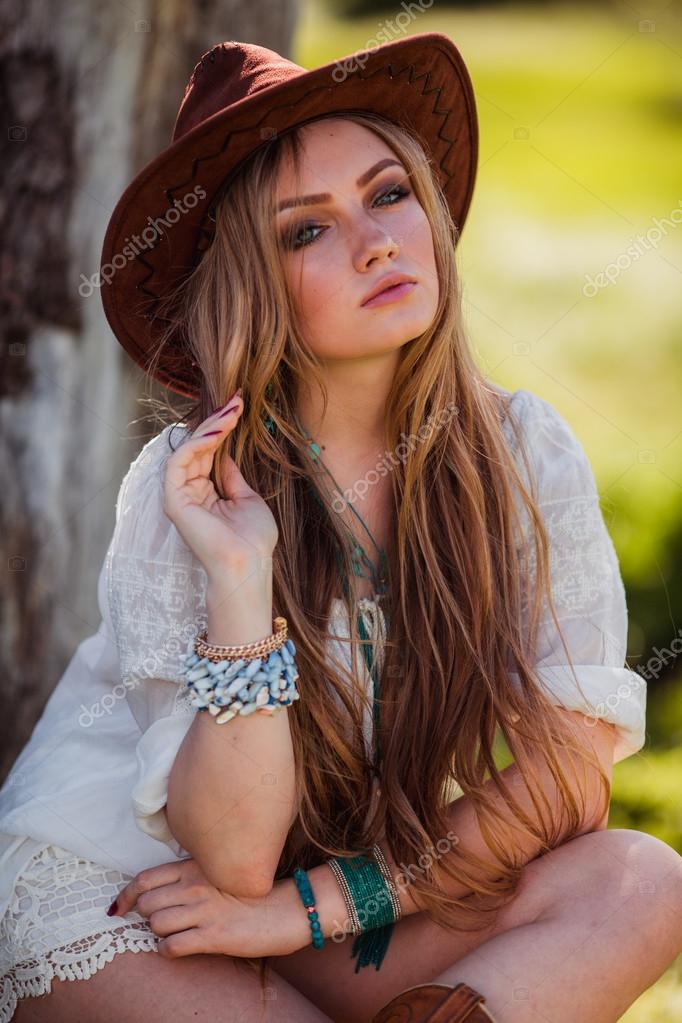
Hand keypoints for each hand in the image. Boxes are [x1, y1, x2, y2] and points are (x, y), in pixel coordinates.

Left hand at [109, 857, 303, 959]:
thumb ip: (188, 875)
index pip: (145, 879)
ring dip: (158, 934)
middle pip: (147, 904)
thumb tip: (155, 890)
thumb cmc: (248, 893)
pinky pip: (172, 946)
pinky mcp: (213, 935)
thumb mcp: (217, 873)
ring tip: (173, 933)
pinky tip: (179, 947)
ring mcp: (204, 910)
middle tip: (160, 922)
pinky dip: (168, 950)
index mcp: (195, 867)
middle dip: (146, 917)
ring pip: (156, 925)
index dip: (126, 896)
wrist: (282, 910)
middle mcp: (196, 885)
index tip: (119, 908)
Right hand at [163, 392, 278, 574]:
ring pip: (188, 450)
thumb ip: (232, 476)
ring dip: (210, 428)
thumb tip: (226, 453)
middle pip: (198, 448)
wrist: (248, 565)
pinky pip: (180, 461)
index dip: (222, 429)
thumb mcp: (246, 498)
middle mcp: (190, 493)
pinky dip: (198, 442)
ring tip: (230, 413)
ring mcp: (180, 496)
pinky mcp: (174, 500)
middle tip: (236, 401)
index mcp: (205, 494)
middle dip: (217, 422)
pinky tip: (220, 430)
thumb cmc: (253, 539)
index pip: (209, 453)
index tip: (239, 406)